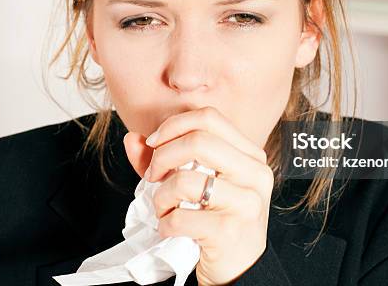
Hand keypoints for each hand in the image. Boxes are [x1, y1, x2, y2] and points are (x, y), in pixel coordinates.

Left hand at [123, 106, 273, 284]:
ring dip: (160, 196)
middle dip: (162, 157)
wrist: (240, 270)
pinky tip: (170, 229)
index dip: (174, 125)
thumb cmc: (218, 222)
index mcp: (250, 156)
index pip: (210, 117)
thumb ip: (164, 160)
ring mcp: (246, 203)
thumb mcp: (196, 186)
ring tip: (163, 208)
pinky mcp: (229, 231)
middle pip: (198, 140)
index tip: (155, 144)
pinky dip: (164, 224)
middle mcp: (255, 174)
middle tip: (153, 176)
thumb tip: (133, 139)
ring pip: (185, 180)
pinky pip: (179, 218)